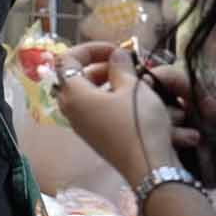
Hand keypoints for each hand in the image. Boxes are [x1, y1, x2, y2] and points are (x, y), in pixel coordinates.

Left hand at [50, 43, 191, 188]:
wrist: (148, 167)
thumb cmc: (138, 123)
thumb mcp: (133, 87)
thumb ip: (120, 67)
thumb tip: (115, 55)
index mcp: (74, 94)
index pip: (67, 60)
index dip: (90, 48)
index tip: (115, 49)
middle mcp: (72, 111)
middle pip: (77, 78)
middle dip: (101, 66)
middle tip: (125, 64)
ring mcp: (83, 126)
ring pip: (89, 95)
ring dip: (110, 83)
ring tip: (135, 81)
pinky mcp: (96, 137)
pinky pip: (98, 111)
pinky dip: (114, 100)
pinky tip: (136, 100)